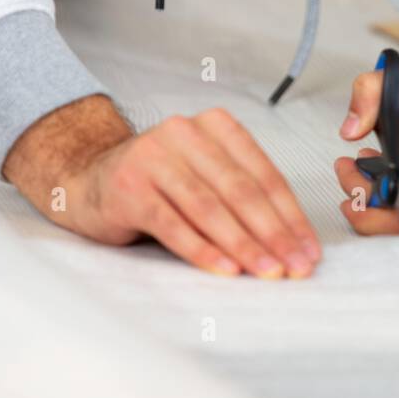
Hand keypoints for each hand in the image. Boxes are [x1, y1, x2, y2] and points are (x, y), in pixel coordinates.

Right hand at [5, 97, 321, 278]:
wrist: (88, 179)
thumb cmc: (159, 183)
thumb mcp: (205, 175)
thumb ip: (242, 194)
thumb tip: (294, 241)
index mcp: (215, 125)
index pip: (263, 174)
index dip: (290, 216)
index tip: (310, 250)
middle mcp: (185, 133)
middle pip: (241, 190)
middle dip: (274, 233)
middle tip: (296, 266)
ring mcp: (154, 157)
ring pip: (210, 207)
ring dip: (244, 245)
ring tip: (268, 272)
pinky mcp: (130, 187)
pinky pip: (173, 224)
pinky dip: (203, 250)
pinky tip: (225, 270)